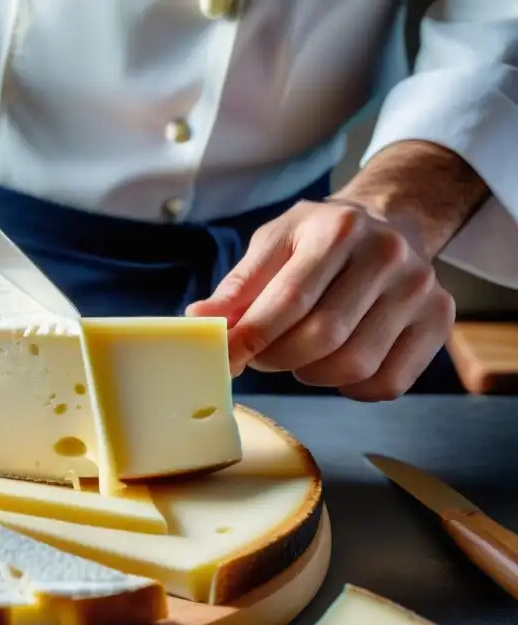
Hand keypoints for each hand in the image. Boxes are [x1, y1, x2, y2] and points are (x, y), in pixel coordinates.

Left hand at [185, 199, 455, 400]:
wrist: (390, 223)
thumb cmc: (319, 239)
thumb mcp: (273, 244)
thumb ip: (236, 286)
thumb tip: (198, 321)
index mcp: (339, 228)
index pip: (289, 299)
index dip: (250, 338)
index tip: (224, 358)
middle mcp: (387, 254)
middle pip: (322, 338)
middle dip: (277, 358)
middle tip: (261, 355)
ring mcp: (420, 289)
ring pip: (353, 366)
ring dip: (310, 374)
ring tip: (298, 353)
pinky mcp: (439, 321)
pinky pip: (387, 383)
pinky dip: (350, 388)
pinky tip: (335, 363)